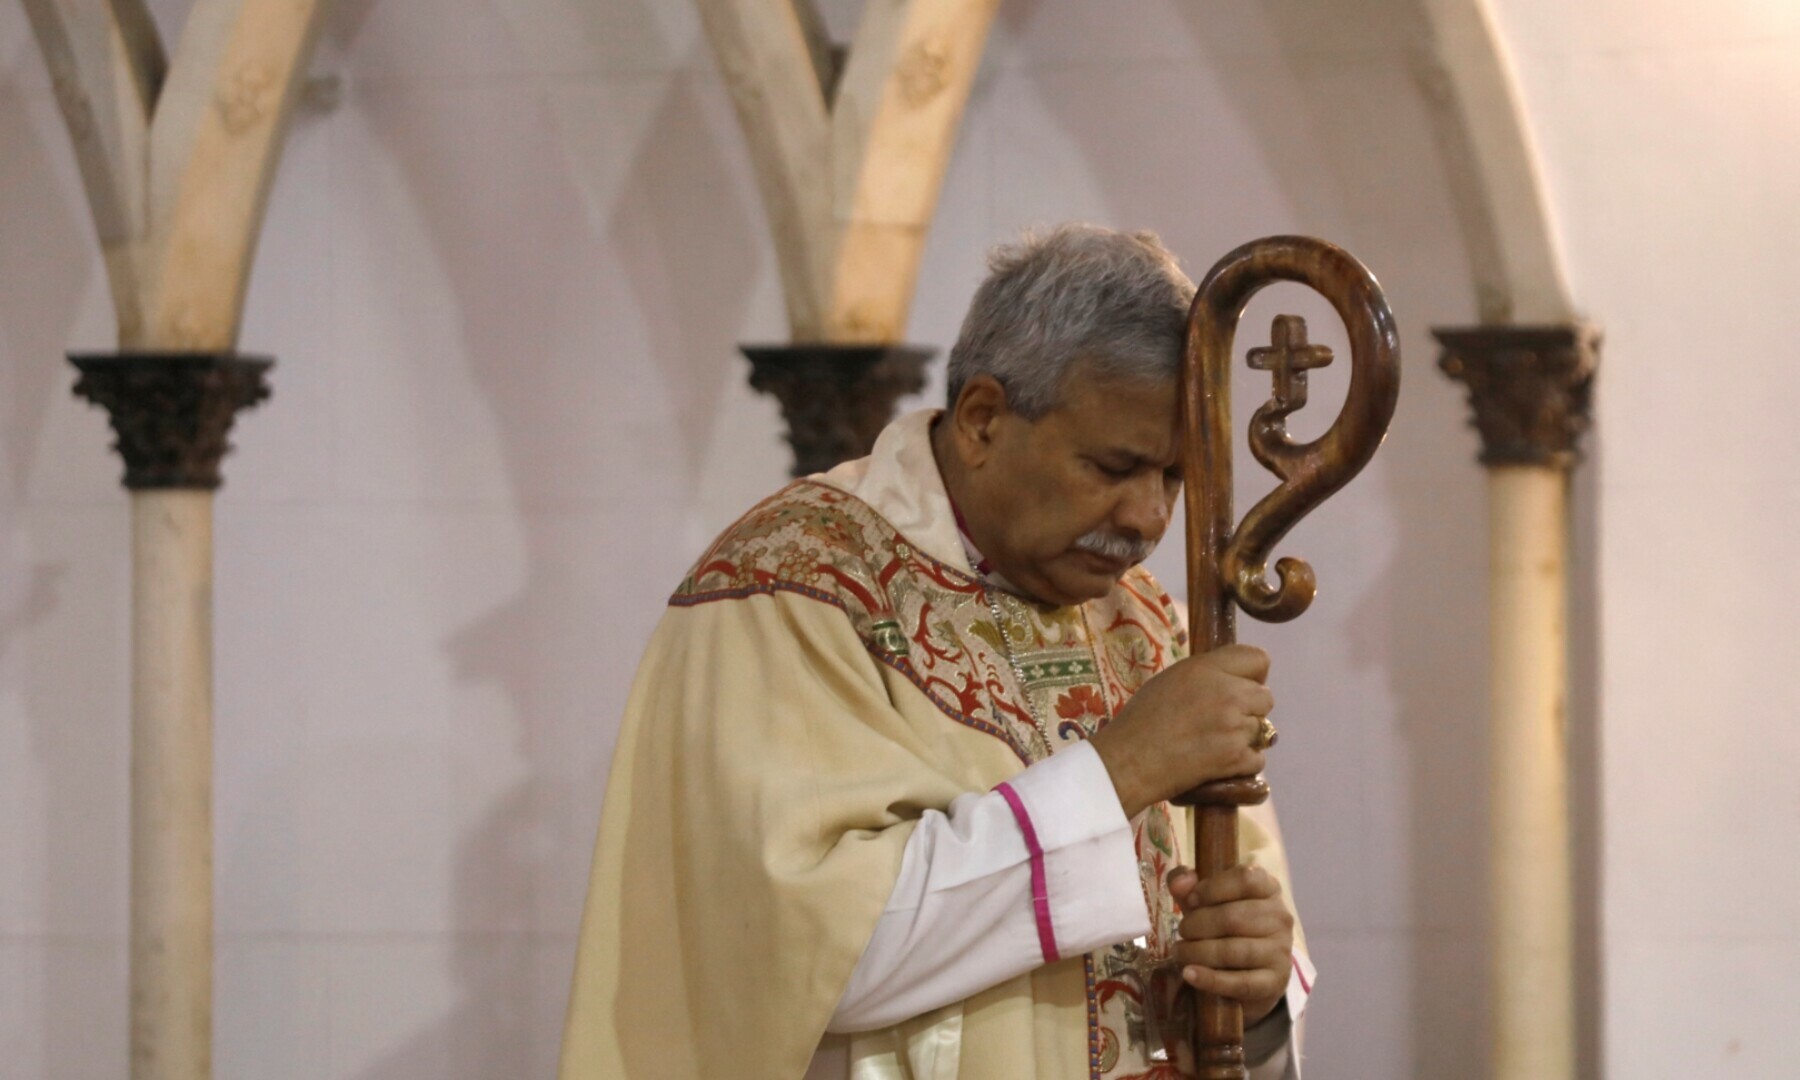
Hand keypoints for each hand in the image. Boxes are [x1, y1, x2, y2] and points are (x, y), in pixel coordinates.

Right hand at [1087, 645, 1271, 818]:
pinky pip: (1258, 759)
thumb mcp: (1171, 678)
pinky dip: (1243, 763)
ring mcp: (1235, 727)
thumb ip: (1207, 674)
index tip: (1242, 686)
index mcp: (1208, 668)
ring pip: (1263, 730)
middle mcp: (1228, 693)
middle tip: (1224, 721)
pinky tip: (1219, 762)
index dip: (1254, 674)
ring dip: (1245, 737)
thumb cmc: (1141, 719)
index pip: (1258, 658)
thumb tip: (1234, 680)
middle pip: (1266, 698)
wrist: (1129, 761)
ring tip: (1215, 743)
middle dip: (1250, 709)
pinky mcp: (1237, 758)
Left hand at [1168, 865, 1293, 1025]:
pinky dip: (1210, 979)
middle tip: (1182, 931)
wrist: (1251, 973)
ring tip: (1180, 952)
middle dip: (1197, 925)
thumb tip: (1179, 882)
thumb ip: (1190, 887)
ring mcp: (1281, 951)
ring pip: (1233, 951)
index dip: (1211, 888)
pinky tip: (1189, 974)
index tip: (1190, 900)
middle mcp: (1280, 917)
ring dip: (1197, 952)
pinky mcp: (1275, 982)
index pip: (1245, 878)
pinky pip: (1239, 982)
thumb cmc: (1226, 927)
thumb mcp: (1208, 902)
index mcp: (1268, 888)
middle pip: (1233, 918)